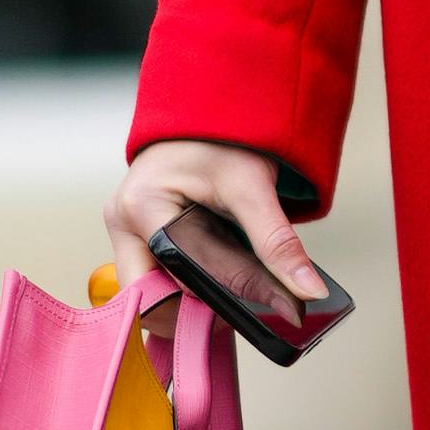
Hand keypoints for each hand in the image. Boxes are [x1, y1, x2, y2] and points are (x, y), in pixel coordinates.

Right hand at [104, 137, 331, 304]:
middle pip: (148, 297)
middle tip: (237, 310)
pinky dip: (184, 290)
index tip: (258, 315)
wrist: (210, 114)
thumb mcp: (254, 187)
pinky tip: (216, 286)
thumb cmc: (223, 139)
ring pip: (149, 295)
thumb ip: (279, 243)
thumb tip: (307, 291)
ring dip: (187, 304)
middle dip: (192, 311)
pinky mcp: (135, 237)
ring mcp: (125, 232)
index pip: (175, 279)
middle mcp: (122, 222)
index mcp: (142, 207)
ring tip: (231, 295)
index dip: (217, 304)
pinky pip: (154, 281)